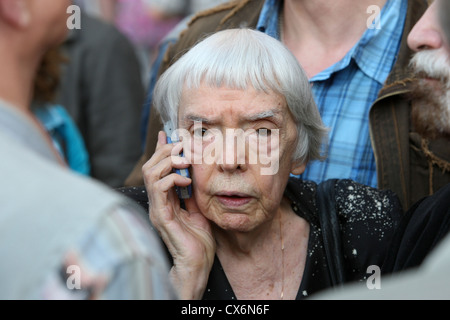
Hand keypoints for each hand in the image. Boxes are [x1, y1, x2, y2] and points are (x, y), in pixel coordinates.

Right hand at [143, 131, 215, 298]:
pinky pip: (159, 189)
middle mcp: (157, 201)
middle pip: (150, 166)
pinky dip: (172, 179)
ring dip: (168, 161)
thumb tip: (191, 172)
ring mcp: (156, 208)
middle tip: (183, 147)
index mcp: (164, 198)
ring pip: (151, 173)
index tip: (168, 134)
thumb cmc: (198, 238)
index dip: (160, 149)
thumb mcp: (197, 207)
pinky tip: (186, 181)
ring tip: (185, 161)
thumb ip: (191, 190)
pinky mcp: (161, 216)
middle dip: (166, 151)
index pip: (157, 167)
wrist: (197, 262)